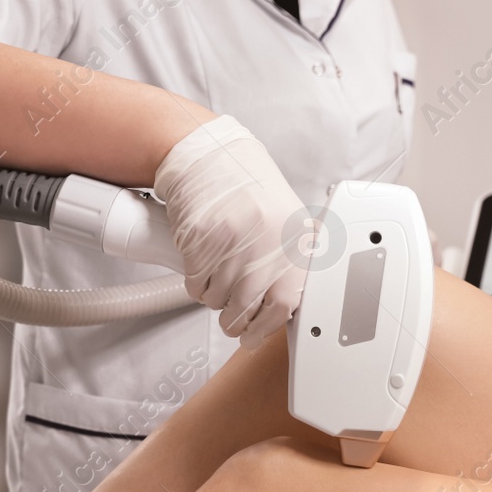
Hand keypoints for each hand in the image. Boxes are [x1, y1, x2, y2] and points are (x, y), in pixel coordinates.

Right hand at [154, 116, 308, 347]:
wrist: (209, 156)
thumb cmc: (246, 188)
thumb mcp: (283, 220)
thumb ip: (288, 261)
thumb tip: (284, 309)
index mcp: (294, 238)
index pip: (286, 303)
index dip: (267, 327)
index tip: (255, 334)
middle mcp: (267, 242)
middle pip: (248, 309)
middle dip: (235, 322)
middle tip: (231, 320)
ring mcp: (233, 243)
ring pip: (218, 301)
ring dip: (214, 300)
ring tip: (216, 278)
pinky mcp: (202, 242)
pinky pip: (196, 286)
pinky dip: (196, 285)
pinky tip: (201, 266)